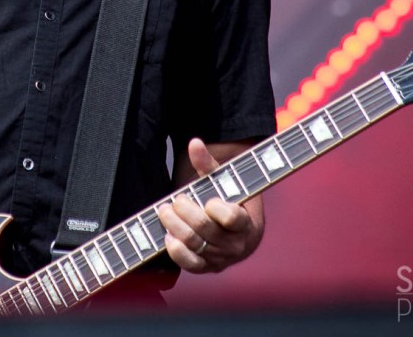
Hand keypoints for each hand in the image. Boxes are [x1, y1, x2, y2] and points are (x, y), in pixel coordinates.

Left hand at [157, 138, 263, 273]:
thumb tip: (194, 143)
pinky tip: (168, 235)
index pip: (232, 218)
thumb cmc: (229, 201)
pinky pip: (190, 265)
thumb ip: (208, 163)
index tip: (208, 200)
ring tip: (165, 211)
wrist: (234, 229)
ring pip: (194, 244)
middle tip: (176, 200)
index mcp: (248, 223)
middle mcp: (238, 246)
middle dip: (186, 212)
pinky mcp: (207, 268)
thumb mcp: (223, 181)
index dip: (217, 209)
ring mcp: (222, 259)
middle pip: (206, 229)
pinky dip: (176, 251)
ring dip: (175, 226)